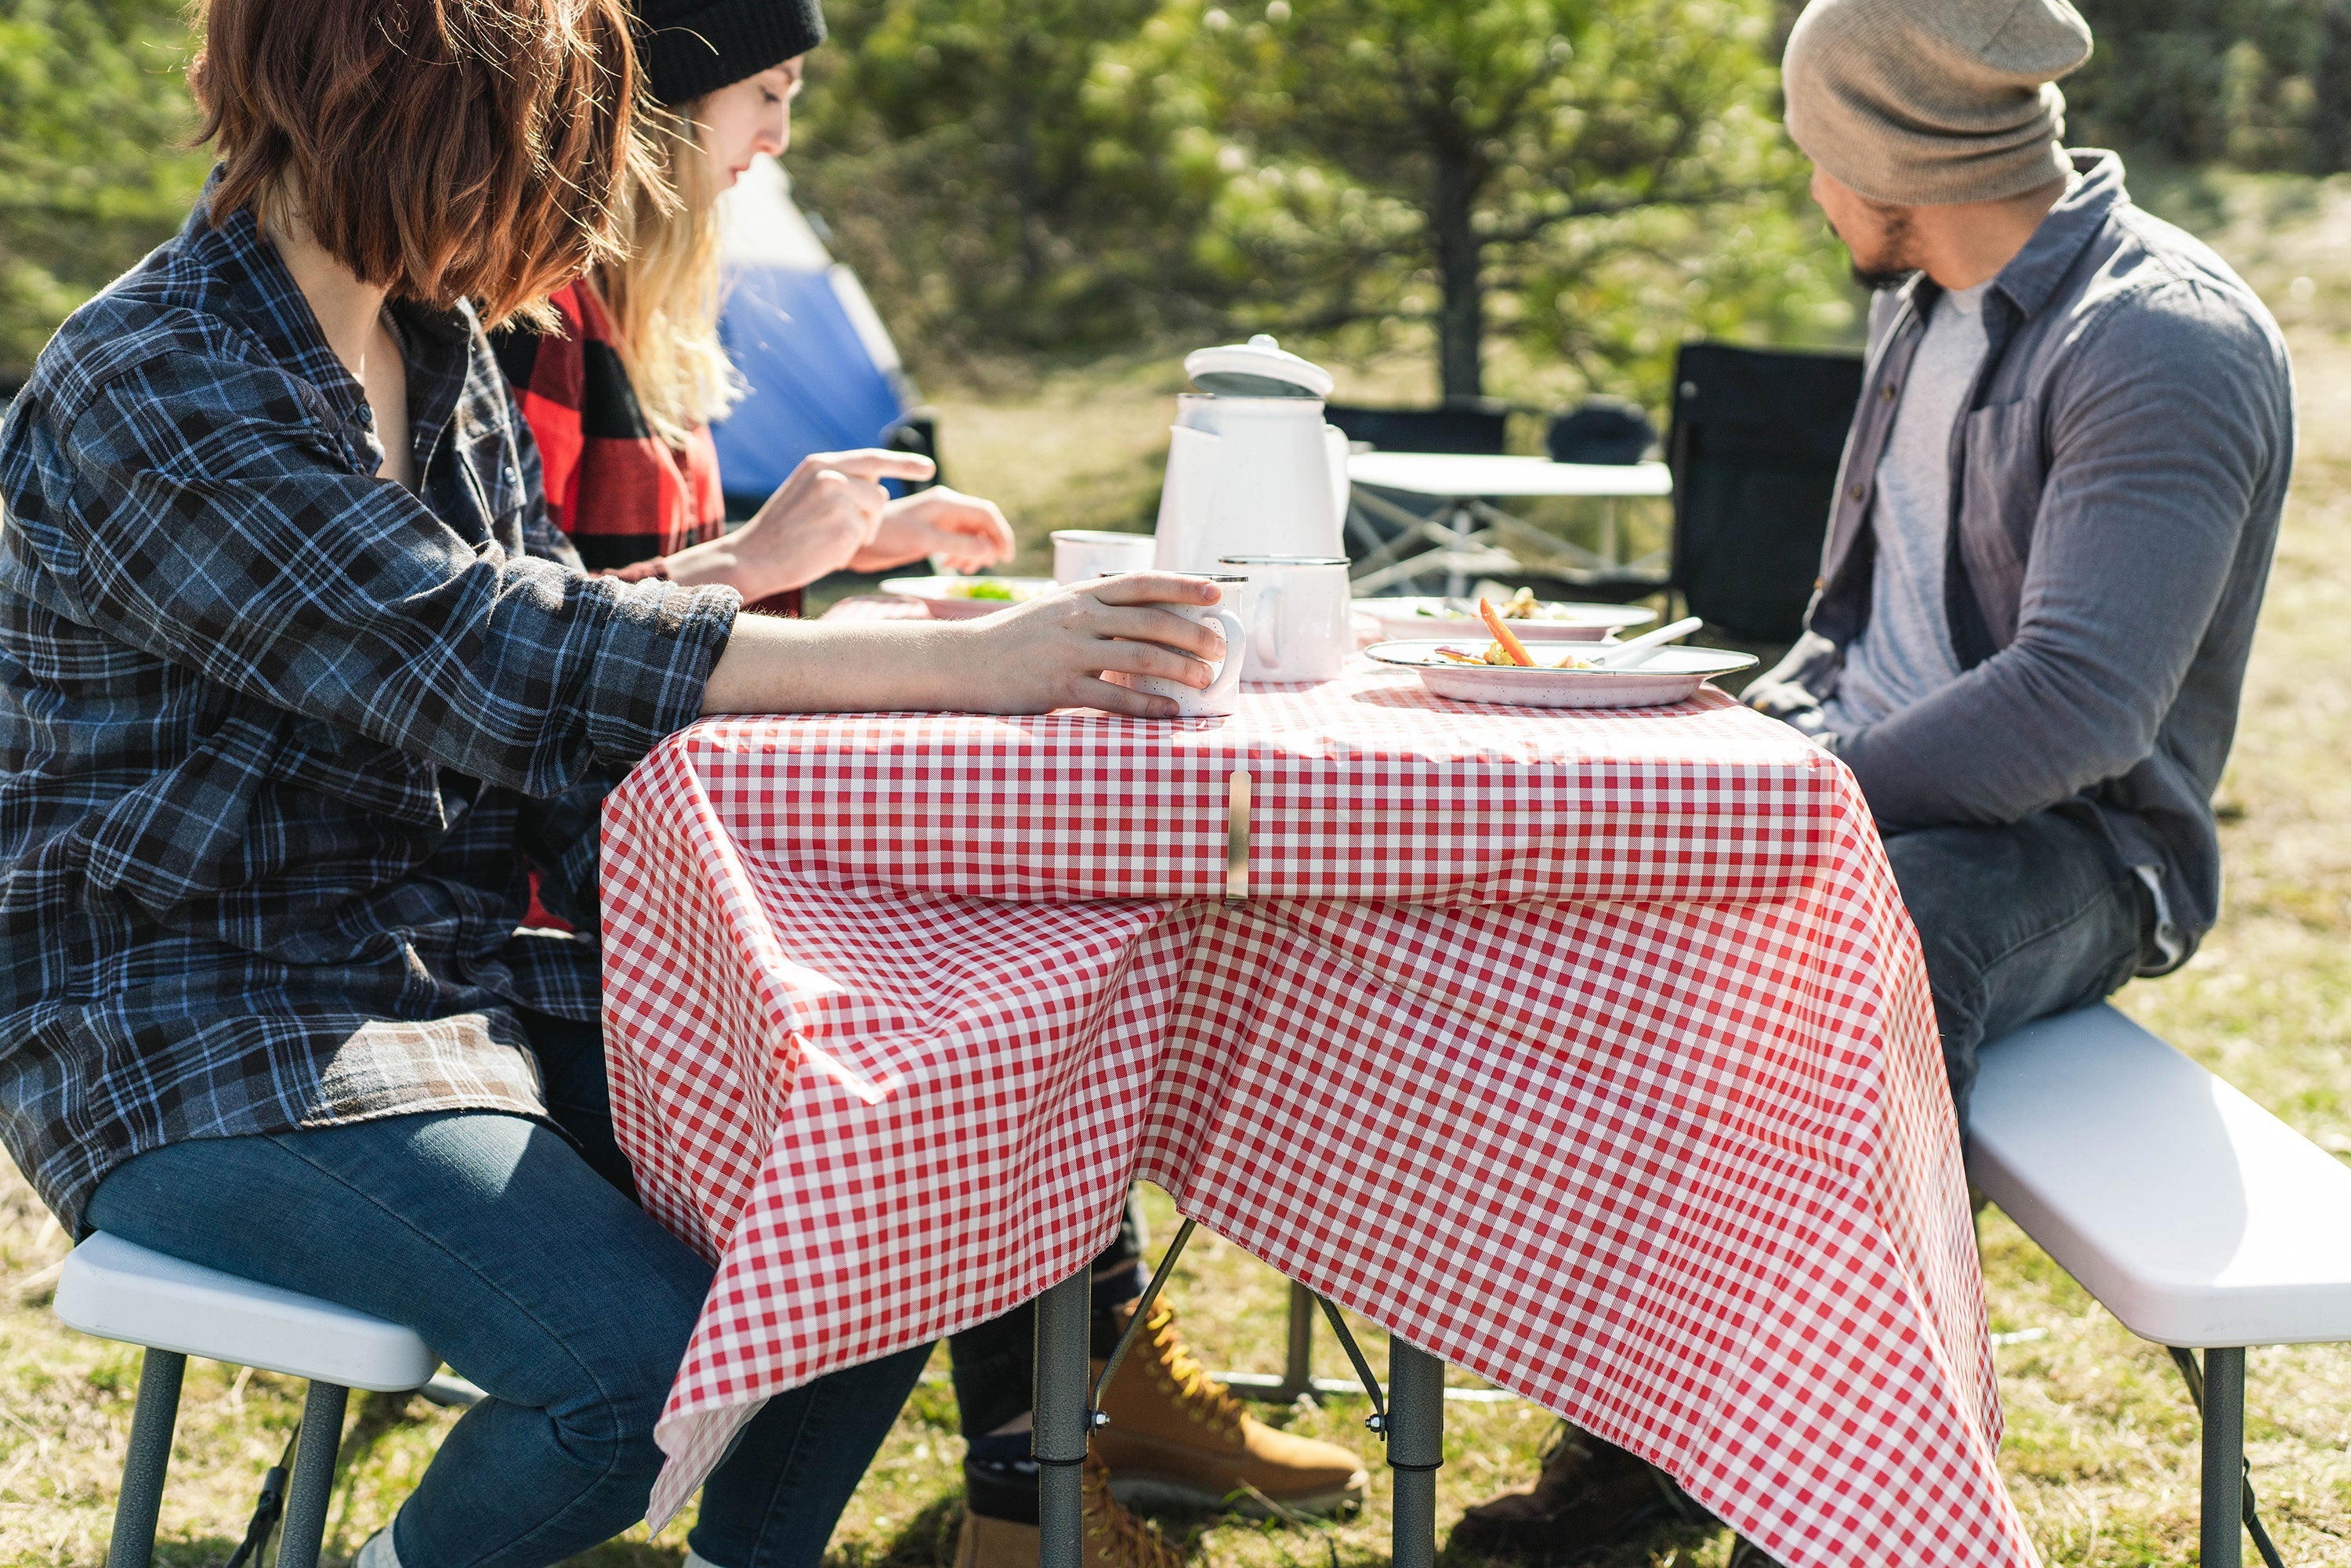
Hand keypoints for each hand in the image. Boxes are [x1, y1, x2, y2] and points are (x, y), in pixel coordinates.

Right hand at [661, 449, 934, 600]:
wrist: (754, 557)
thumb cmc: (782, 531)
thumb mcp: (807, 491)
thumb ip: (839, 482)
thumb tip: (877, 485)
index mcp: (820, 463)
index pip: (873, 459)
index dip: (904, 463)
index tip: (929, 468)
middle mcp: (831, 475)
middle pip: (878, 494)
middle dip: (869, 517)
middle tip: (840, 532)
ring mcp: (838, 500)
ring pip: (875, 517)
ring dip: (860, 532)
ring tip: (827, 538)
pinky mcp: (844, 527)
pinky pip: (864, 539)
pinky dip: (849, 549)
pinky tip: (823, 550)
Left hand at [850, 486, 1016, 573]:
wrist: (854, 541)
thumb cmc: (885, 536)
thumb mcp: (923, 540)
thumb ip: (958, 544)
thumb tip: (990, 550)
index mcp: (945, 502)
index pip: (986, 513)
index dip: (1000, 534)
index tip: (1005, 558)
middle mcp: (944, 508)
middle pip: (982, 523)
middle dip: (989, 544)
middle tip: (986, 567)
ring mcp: (937, 520)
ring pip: (971, 533)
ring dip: (976, 551)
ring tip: (963, 568)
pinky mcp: (929, 533)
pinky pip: (957, 541)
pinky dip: (962, 553)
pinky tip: (951, 565)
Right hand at [942, 573, 1227, 716]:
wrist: (965, 660)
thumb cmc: (1018, 637)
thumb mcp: (1057, 608)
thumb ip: (1097, 609)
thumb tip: (1150, 618)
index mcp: (1082, 593)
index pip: (1143, 583)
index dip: (1184, 585)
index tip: (1216, 593)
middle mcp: (1079, 617)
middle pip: (1152, 622)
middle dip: (1194, 635)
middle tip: (1220, 648)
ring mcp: (1069, 651)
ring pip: (1141, 658)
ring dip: (1181, 670)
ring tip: (1205, 680)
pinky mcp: (1059, 686)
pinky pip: (1114, 698)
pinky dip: (1148, 706)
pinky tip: (1171, 710)